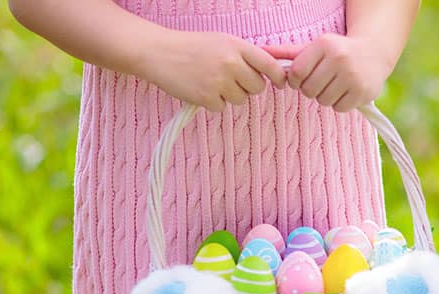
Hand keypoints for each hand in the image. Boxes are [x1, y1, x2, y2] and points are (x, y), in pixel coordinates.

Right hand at [137, 30, 285, 111]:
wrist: (158, 52)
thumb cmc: (192, 46)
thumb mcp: (221, 41)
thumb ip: (244, 54)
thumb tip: (272, 71)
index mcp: (236, 46)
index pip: (269, 65)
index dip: (278, 77)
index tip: (280, 83)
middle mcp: (230, 62)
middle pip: (257, 87)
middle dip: (247, 87)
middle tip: (230, 79)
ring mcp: (219, 81)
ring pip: (241, 100)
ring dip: (229, 95)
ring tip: (211, 81)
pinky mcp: (206, 97)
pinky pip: (222, 108)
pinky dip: (213, 103)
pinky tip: (201, 89)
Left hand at [267, 35, 393, 111]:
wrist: (374, 53)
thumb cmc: (337, 51)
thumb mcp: (313, 48)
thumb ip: (286, 52)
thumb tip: (259, 53)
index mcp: (325, 44)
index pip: (296, 73)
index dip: (295, 81)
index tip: (301, 79)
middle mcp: (339, 59)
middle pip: (309, 90)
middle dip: (311, 89)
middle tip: (320, 82)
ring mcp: (353, 76)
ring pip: (323, 100)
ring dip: (325, 97)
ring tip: (333, 86)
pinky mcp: (363, 92)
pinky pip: (339, 108)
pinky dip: (339, 103)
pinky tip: (345, 92)